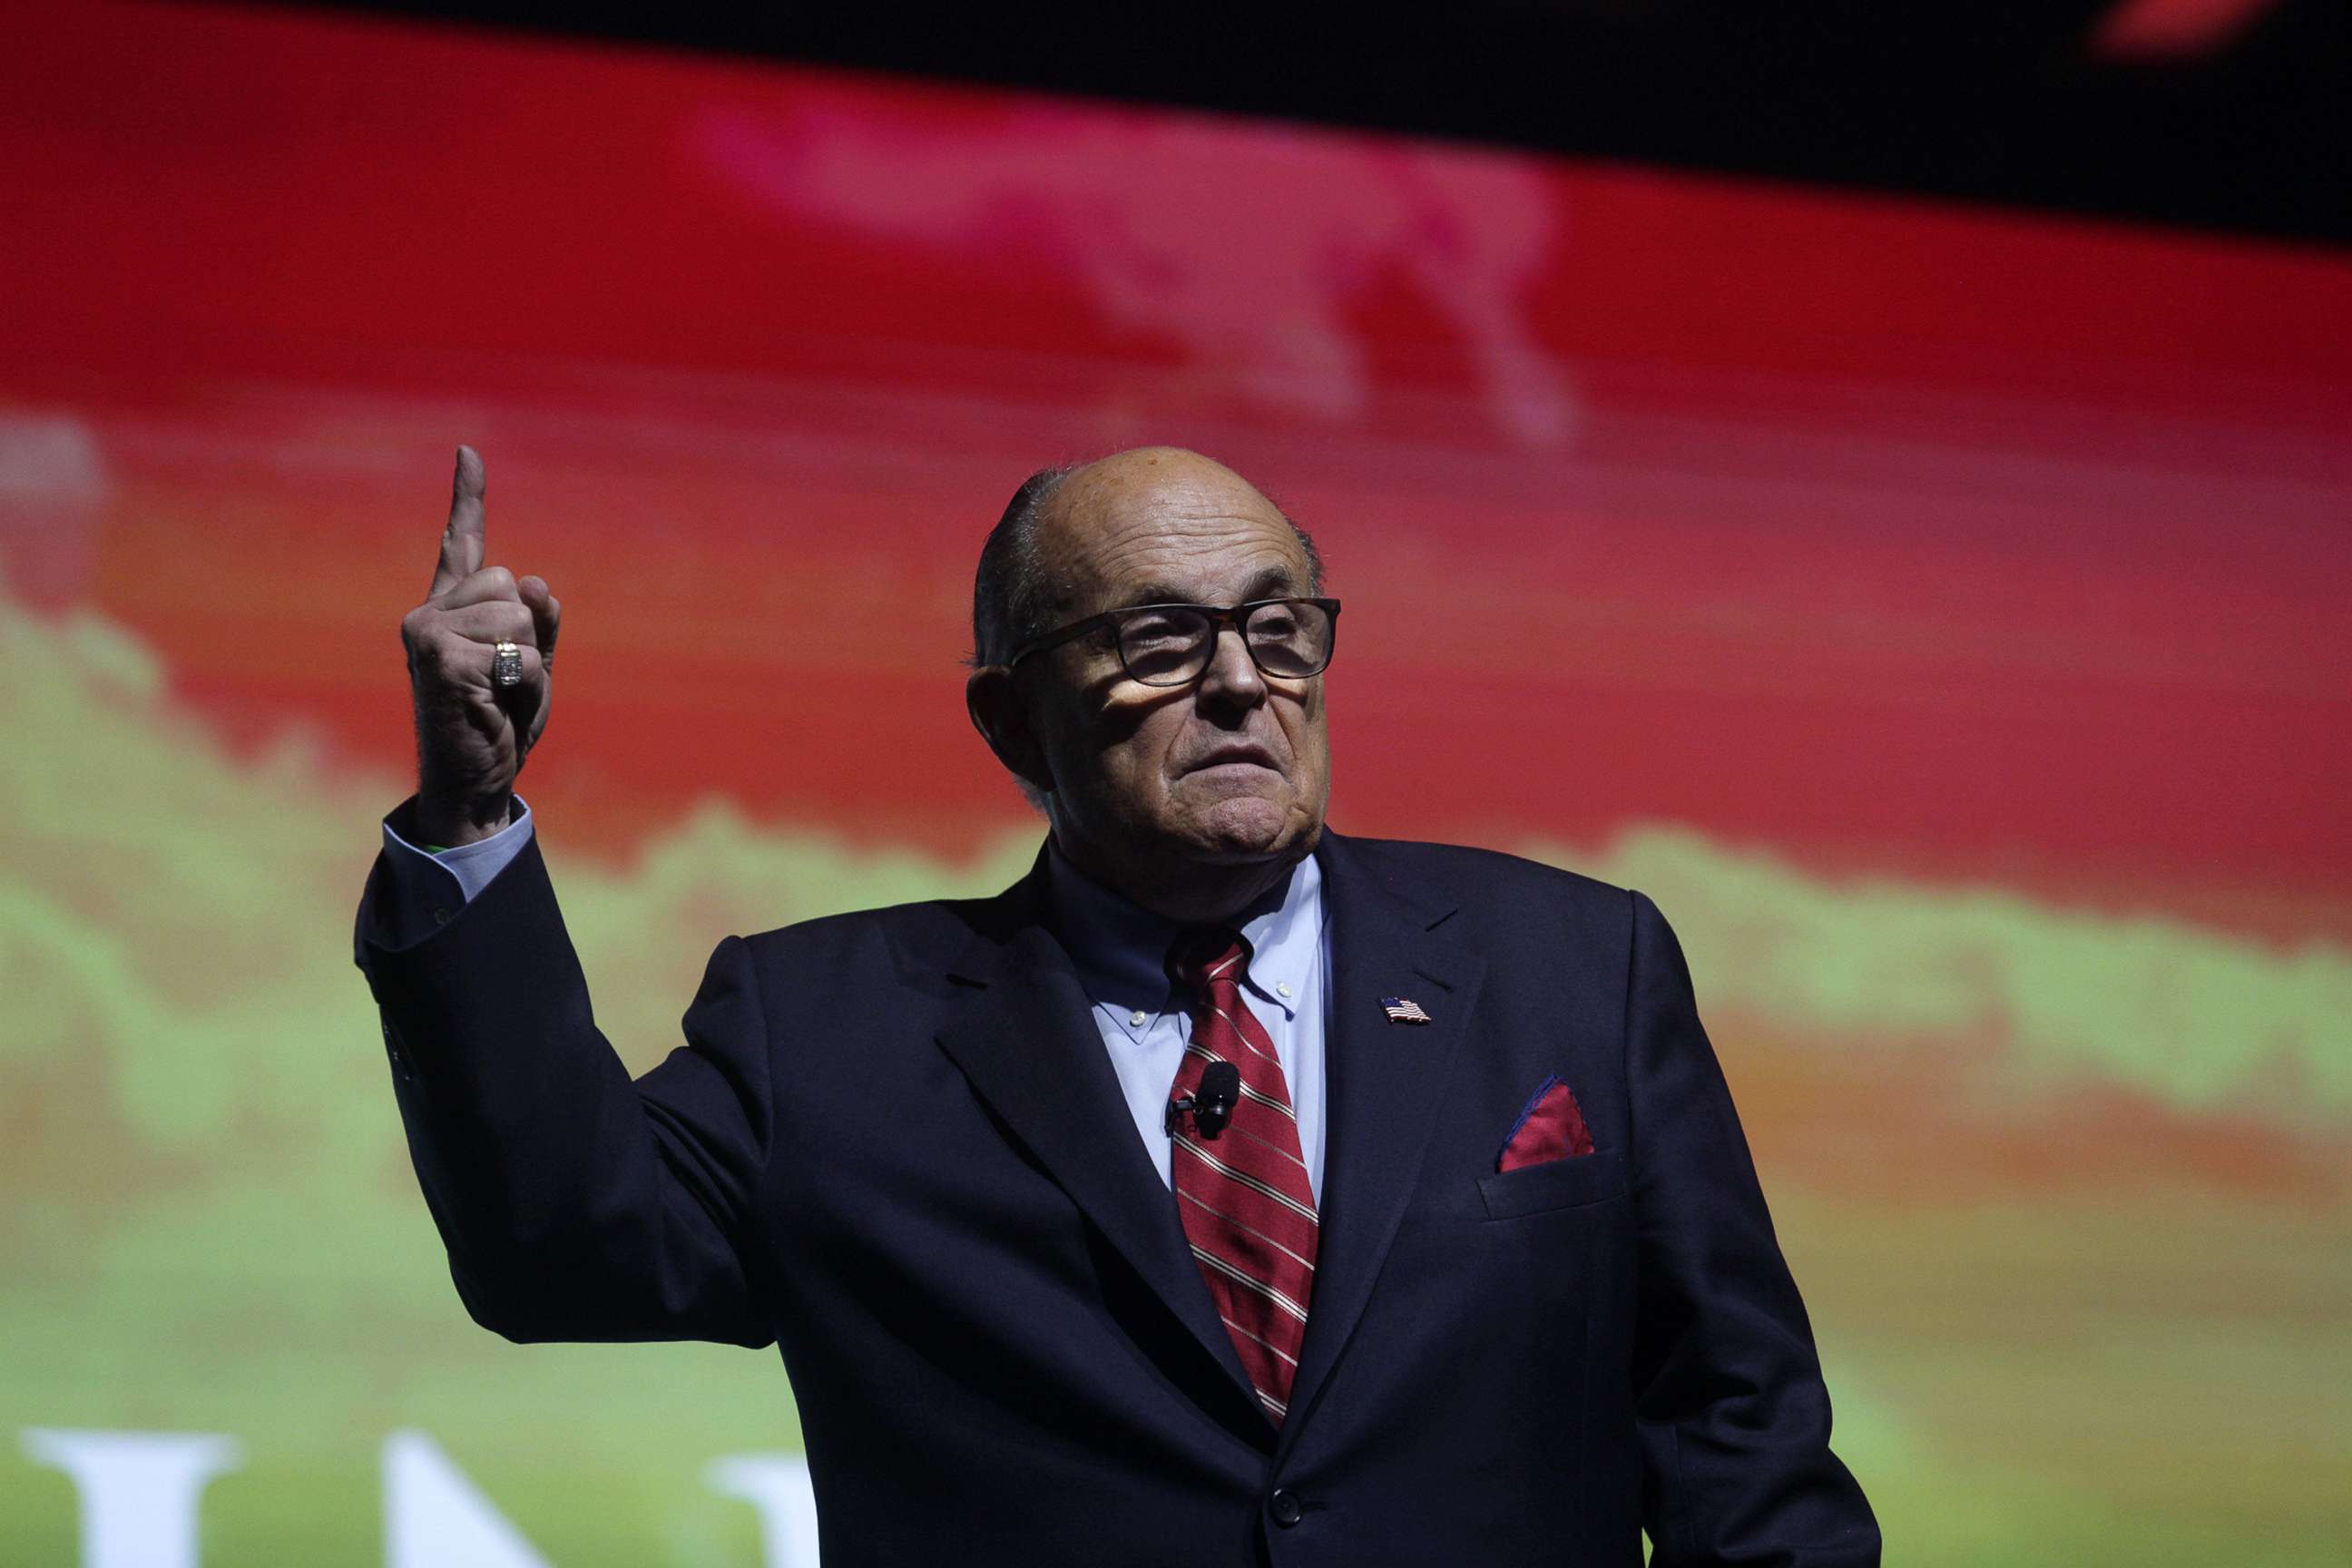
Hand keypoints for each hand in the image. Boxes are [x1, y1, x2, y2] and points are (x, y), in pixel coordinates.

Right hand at [399, 447, 561, 846]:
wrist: (476, 782)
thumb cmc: (500, 727)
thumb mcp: (534, 666)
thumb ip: (540, 623)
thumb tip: (535, 582)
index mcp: (452, 611)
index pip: (463, 542)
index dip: (467, 495)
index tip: (469, 452)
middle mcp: (430, 613)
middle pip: (513, 584)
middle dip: (530, 638)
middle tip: (503, 685)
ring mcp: (426, 631)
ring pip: (519, 617)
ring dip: (528, 665)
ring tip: (499, 698)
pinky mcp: (436, 656)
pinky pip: (518, 652)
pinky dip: (524, 685)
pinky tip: (493, 707)